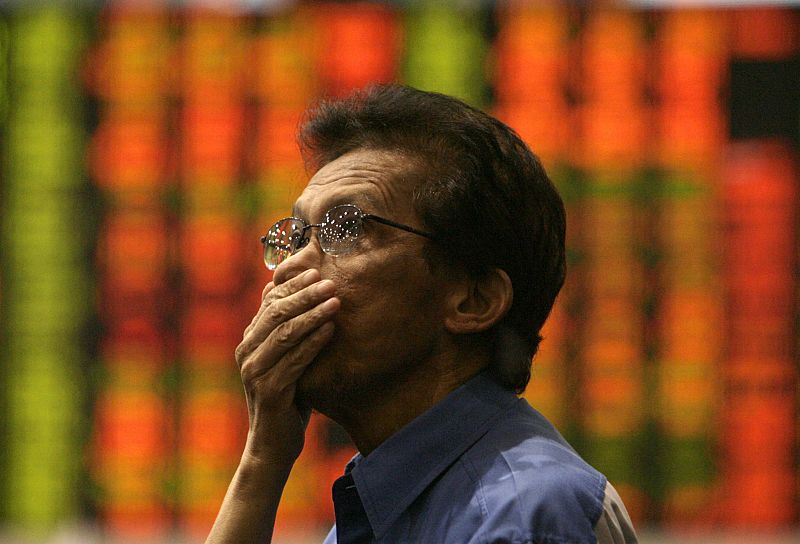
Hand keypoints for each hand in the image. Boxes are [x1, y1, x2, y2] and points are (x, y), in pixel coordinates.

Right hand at [235, 268, 338, 465]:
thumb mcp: (286, 359)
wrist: (274, 444)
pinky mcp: (268, 390)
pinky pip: (294, 360)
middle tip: (330, 282)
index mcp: (249, 340)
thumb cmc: (286, 396)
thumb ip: (289, 331)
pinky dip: (313, 343)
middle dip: (305, 295)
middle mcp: (247, 352)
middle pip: (276, 313)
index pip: (269, 303)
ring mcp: (254, 371)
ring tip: (335, 301)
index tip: (316, 270)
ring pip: (285, 333)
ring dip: (312, 314)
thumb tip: (301, 295)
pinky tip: (331, 330)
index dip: (292, 285)